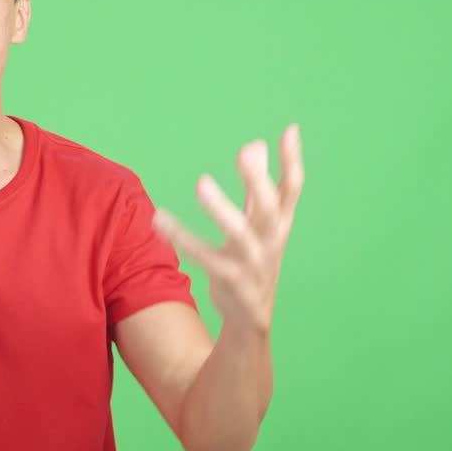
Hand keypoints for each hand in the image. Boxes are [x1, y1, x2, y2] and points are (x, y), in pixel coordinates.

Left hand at [153, 124, 304, 331]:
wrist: (251, 321)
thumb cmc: (253, 262)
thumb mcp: (259, 226)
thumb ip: (256, 188)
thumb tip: (256, 144)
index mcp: (280, 225)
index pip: (292, 190)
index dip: (292, 161)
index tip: (289, 130)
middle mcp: (272, 242)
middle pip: (271, 209)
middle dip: (259, 181)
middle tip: (245, 151)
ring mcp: (254, 263)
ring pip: (241, 234)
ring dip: (222, 209)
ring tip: (202, 183)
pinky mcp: (232, 281)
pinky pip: (205, 257)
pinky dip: (183, 238)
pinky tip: (159, 219)